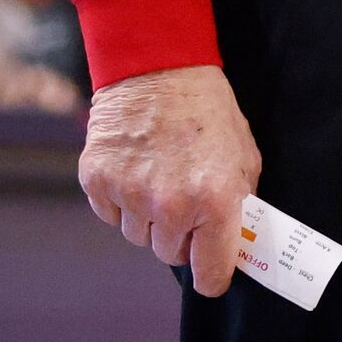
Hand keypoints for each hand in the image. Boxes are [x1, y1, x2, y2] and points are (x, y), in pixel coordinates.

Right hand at [79, 63, 260, 294]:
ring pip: (138, 236)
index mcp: (215, 200)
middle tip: (186, 202)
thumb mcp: (244, 154)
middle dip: (180, 235)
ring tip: (161, 176)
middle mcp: (171, 205)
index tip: (212, 275)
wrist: (159, 66)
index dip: (212, 275)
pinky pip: (111, 214)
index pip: (210, 271)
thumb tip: (236, 240)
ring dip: (149, 217)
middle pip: (170, 254)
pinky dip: (122, 200)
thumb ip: (240, 201)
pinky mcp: (98, 182)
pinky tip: (136, 167)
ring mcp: (131, 194)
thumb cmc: (207, 109)